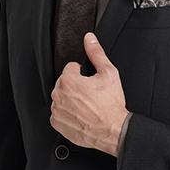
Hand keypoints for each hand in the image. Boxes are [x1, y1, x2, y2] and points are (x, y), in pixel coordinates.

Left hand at [50, 32, 128, 155]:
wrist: (112, 130)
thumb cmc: (111, 105)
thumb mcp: (108, 74)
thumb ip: (96, 53)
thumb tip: (89, 39)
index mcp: (68, 81)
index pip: (70, 68)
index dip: (83, 74)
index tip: (90, 83)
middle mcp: (58, 96)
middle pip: (64, 83)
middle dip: (76, 86)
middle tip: (90, 95)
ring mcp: (56, 110)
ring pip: (61, 97)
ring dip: (71, 99)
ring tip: (86, 105)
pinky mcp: (57, 123)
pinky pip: (58, 113)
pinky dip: (67, 113)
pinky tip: (81, 114)